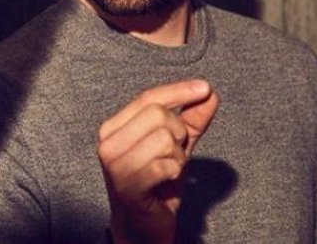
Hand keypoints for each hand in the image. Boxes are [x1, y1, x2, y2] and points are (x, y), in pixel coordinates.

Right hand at [97, 79, 218, 243]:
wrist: (143, 228)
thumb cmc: (156, 184)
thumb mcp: (176, 145)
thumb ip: (191, 118)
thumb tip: (208, 94)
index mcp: (113, 127)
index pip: (148, 98)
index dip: (179, 91)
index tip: (205, 88)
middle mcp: (108, 142)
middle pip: (158, 114)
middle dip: (178, 133)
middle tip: (173, 154)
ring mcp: (115, 164)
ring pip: (165, 138)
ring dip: (177, 156)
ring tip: (168, 170)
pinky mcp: (128, 185)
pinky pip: (166, 165)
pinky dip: (174, 173)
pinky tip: (164, 183)